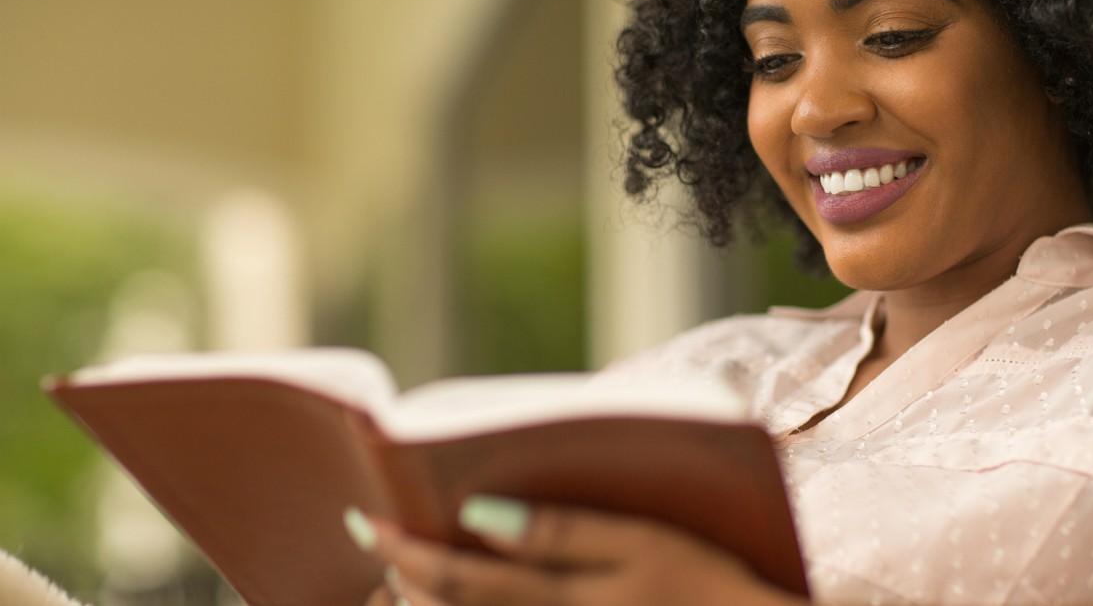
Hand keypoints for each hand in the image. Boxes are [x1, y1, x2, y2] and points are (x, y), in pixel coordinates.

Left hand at [350, 496, 807, 605]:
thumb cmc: (706, 584)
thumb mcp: (645, 542)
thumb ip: (561, 530)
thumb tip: (476, 514)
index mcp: (562, 600)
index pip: (459, 578)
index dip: (405, 551)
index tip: (367, 522)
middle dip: (402, 583)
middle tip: (377, 547)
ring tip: (402, 581)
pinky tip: (459, 604)